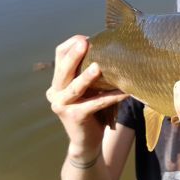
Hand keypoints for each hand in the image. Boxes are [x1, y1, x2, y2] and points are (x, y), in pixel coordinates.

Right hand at [46, 35, 127, 157]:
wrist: (86, 142)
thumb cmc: (92, 110)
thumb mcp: (88, 89)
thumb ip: (90, 72)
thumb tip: (110, 49)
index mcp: (57, 82)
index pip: (59, 56)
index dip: (71, 46)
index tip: (86, 38)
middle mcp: (55, 92)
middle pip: (63, 69)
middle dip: (74, 55)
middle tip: (85, 42)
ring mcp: (62, 105)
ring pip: (75, 87)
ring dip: (87, 76)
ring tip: (99, 67)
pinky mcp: (74, 117)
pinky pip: (95, 104)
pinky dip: (111, 97)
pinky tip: (124, 92)